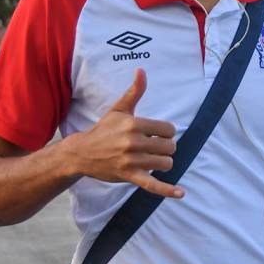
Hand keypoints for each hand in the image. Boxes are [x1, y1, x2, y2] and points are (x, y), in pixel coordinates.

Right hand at [66, 69, 182, 198]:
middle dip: (166, 148)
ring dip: (163, 162)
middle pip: (169, 147)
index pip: (168, 129)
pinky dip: (167, 190)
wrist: (83, 153)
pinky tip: (180, 193)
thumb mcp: (119, 109)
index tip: (157, 134)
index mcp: (133, 124)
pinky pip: (152, 185)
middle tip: (154, 148)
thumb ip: (134, 91)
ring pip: (165, 163)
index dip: (166, 133)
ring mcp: (131, 160)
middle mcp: (133, 142)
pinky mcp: (129, 176)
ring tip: (154, 160)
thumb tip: (141, 70)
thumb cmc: (104, 129)